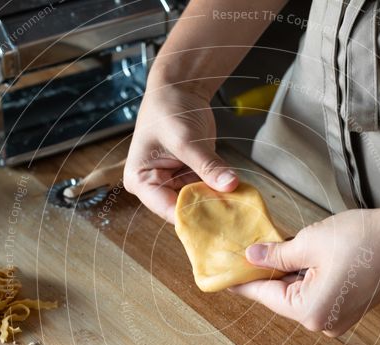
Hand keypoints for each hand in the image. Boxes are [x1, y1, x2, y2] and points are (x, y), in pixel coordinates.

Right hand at [123, 83, 237, 222]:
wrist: (179, 88)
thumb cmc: (168, 108)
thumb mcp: (186, 139)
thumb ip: (207, 165)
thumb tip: (230, 184)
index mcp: (140, 180)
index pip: (167, 209)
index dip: (192, 216)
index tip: (218, 221)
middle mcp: (155, 186)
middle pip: (183, 208)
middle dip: (207, 211)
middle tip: (233, 216)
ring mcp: (174, 182)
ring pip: (198, 202)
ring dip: (217, 203)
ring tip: (239, 208)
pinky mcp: (191, 176)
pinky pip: (208, 190)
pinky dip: (221, 192)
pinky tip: (238, 196)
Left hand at [230, 206, 379, 335]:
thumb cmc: (363, 238)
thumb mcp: (309, 242)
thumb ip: (276, 254)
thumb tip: (251, 256)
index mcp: (310, 311)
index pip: (265, 295)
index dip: (243, 280)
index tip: (223, 274)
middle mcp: (324, 324)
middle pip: (282, 297)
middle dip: (269, 273)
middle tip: (250, 250)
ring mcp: (340, 319)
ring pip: (301, 295)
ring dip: (290, 274)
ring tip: (280, 248)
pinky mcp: (351, 309)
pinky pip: (319, 295)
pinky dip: (309, 278)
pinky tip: (306, 257)